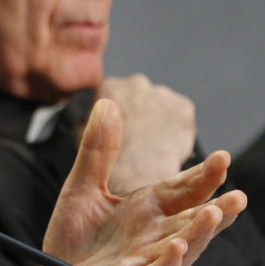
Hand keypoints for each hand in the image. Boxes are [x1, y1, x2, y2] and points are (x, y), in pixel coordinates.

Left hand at [33, 99, 245, 265]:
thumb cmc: (74, 243)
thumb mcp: (81, 190)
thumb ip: (97, 152)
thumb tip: (107, 102)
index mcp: (146, 213)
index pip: (181, 192)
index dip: (201, 178)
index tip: (222, 158)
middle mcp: (152, 240)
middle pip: (189, 223)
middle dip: (214, 210)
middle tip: (236, 194)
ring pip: (179, 252)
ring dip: (197, 235)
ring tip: (213, 214)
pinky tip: (174, 251)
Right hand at [95, 74, 195, 192]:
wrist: (138, 181)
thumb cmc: (108, 161)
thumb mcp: (81, 136)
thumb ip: (90, 118)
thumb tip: (96, 115)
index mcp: (109, 87)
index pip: (112, 90)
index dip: (115, 111)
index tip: (118, 125)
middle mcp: (136, 84)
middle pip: (138, 93)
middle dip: (139, 110)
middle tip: (136, 136)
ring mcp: (161, 94)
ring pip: (161, 103)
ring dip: (158, 117)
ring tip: (152, 144)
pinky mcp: (183, 107)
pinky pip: (179, 114)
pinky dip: (176, 127)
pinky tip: (166, 144)